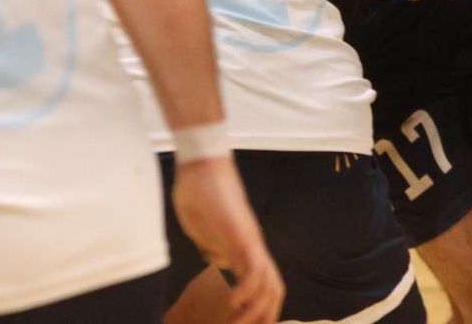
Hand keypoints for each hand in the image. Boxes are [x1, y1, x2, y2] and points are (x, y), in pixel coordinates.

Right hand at [170, 157, 283, 323]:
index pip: (262, 285)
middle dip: (262, 318)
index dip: (258, 309)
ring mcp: (249, 241)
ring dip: (255, 312)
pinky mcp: (241, 234)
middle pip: (273, 290)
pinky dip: (246, 291)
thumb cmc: (198, 191)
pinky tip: (232, 303)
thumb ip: (211, 245)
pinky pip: (254, 269)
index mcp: (242, 247)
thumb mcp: (202, 228)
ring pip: (269, 285)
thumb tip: (215, 259)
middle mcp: (252, 247)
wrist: (200, 163)